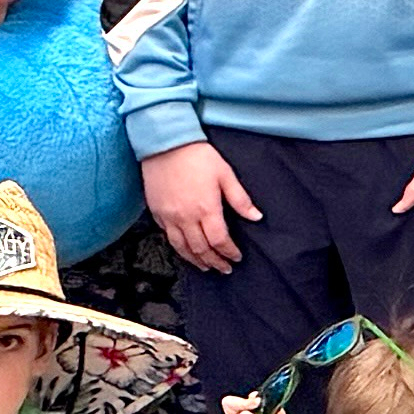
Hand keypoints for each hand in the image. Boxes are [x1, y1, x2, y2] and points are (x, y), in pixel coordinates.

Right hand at [146, 139, 258, 275]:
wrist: (165, 144)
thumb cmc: (198, 156)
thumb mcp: (225, 174)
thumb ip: (240, 199)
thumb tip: (256, 217)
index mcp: (206, 208)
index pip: (219, 240)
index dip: (229, 252)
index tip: (236, 257)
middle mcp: (186, 217)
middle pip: (201, 249)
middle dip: (214, 262)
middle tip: (224, 269)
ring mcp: (169, 217)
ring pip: (182, 248)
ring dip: (195, 261)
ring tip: (205, 267)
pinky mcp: (157, 213)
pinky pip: (168, 237)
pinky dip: (179, 248)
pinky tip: (186, 250)